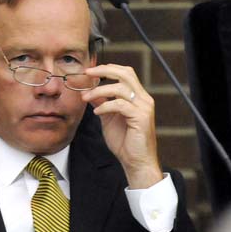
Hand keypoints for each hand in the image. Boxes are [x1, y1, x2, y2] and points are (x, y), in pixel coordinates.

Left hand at [82, 64, 162, 188]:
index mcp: (138, 97)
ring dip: (100, 91)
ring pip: (121, 88)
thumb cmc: (125, 143)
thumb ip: (102, 104)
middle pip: (126, 73)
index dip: (107, 69)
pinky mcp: (141, 118)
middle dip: (104, 70)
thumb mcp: (109, 120)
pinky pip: (120, 105)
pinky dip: (106, 106)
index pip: (125, 73)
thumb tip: (90, 93)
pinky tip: (97, 113)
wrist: (137, 163)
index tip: (89, 71)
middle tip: (87, 73)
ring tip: (86, 98)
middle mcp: (143, 99)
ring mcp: (144, 107)